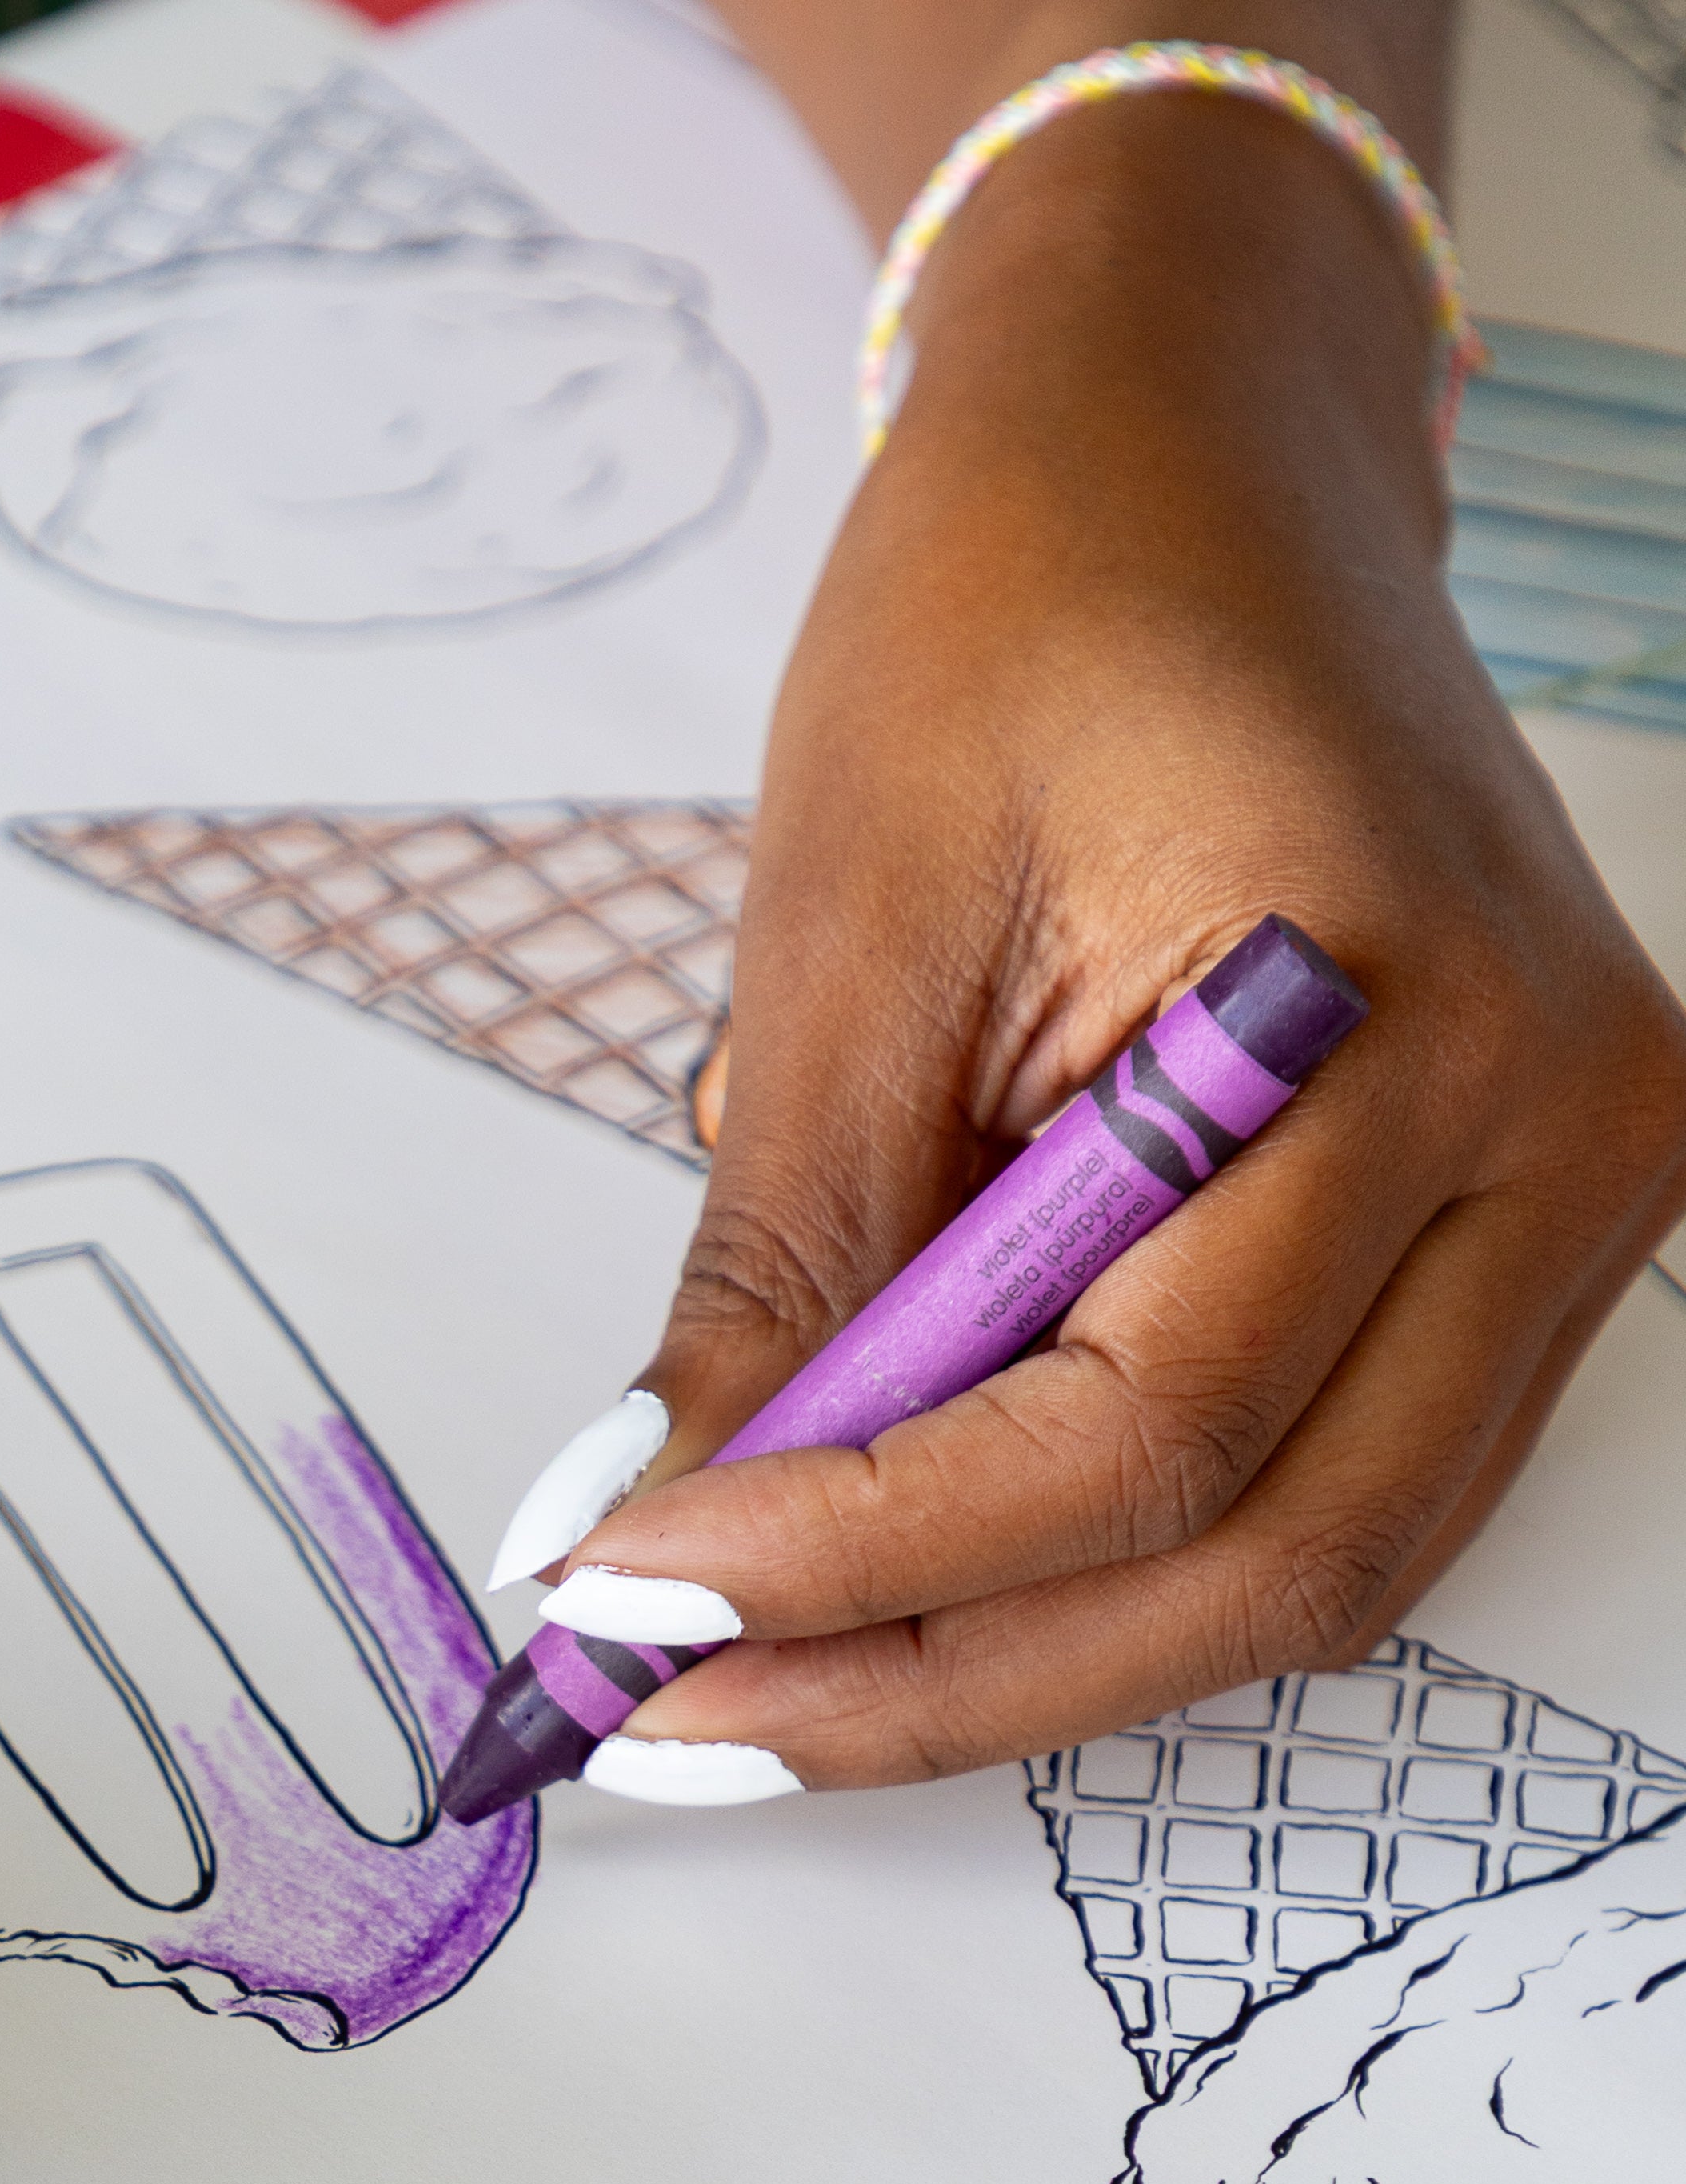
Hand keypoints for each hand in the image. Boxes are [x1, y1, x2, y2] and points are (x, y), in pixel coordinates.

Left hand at [520, 92, 1685, 1793]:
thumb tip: (644, 1540)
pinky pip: (1325, 1499)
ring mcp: (1575, 1206)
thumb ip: (783, 1270)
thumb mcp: (845, 936)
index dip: (860, 1563)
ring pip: (1308, 1577)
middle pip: (1258, 1560)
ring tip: (754, 1680)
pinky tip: (904, 1587)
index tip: (617, 1612)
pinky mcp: (1515, 1248)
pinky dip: (1107, 1575)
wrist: (1189, 454)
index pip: (1141, 1428)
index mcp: (1415, 1019)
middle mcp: (1565, 1138)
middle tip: (668, 1720)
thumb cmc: (1020, 615)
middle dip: (935, 1677)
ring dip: (1015, 1661)